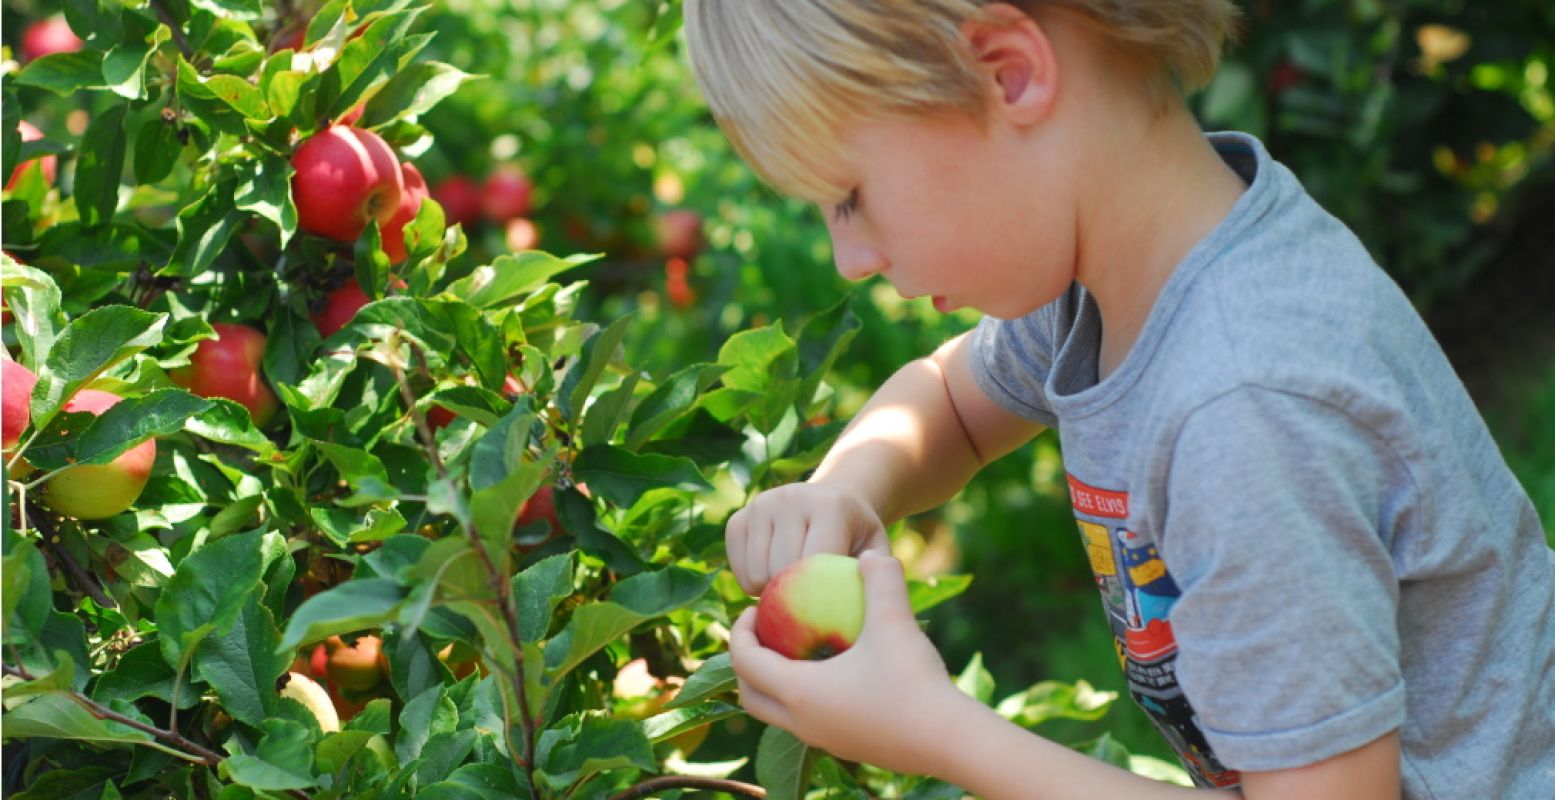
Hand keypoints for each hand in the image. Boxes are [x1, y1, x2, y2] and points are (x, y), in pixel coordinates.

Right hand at [725, 482, 889, 595]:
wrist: (834, 498)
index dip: (817, 598)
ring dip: (770, 593)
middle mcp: (790, 498)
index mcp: (829, 505)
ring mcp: (760, 505)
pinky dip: (751, 584)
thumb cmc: (857, 535)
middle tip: (807, 606)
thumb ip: (877, 574)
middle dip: (792, 599)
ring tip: (792, 591)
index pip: (814, 565)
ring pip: (755, 574)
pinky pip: (736, 568)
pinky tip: (772, 580)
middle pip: (780, 571)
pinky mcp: (738, 517)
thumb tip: (870, 600)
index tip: (827, 614)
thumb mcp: (877, 549)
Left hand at [729, 551, 965, 775]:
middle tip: (764, 630)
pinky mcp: (845, 746)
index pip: (744, 662)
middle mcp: (802, 723)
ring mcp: (824, 739)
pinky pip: (805, 721)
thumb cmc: (914, 682)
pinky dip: (801, 696)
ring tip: (797, 648)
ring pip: (777, 713)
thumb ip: (881, 580)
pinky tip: (834, 671)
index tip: (753, 608)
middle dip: (746, 661)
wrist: (950, 741)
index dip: (738, 632)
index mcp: (799, 693)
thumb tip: (871, 553)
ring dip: (773, 681)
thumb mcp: (894, 621)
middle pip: (750, 695)